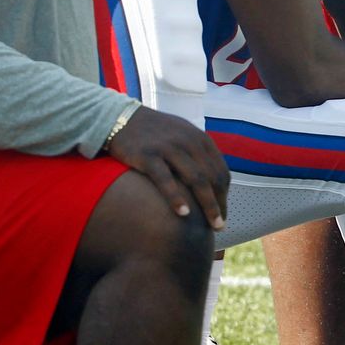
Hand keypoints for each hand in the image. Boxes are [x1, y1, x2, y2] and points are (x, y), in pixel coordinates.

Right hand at [105, 106, 228, 229]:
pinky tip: (184, 214)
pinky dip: (176, 197)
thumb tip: (211, 181)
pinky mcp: (147, 155)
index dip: (224, 195)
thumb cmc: (154, 133)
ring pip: (197, 179)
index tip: (223, 213)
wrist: (120, 118)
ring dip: (207, 205)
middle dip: (219, 204)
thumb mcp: (181, 136)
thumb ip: (197, 154)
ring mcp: (169, 148)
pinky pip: (166, 179)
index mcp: (200, 139)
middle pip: (213, 178)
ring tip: (211, 226)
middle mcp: (189, 142)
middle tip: (219, 227)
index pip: (220, 171)